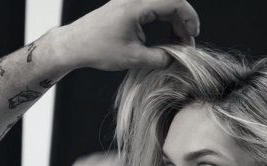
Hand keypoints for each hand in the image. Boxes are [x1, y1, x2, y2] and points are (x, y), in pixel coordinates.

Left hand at [57, 0, 199, 70]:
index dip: (189, 18)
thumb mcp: (132, 58)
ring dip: (173, 22)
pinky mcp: (126, 6)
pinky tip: (164, 39)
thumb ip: (158, 58)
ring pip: (162, 5)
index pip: (174, 2)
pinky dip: (162, 21)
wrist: (74, 44)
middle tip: (187, 43)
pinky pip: (152, 8)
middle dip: (183, 22)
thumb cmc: (97, 49)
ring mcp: (129, 0)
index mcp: (136, 5)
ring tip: (177, 44)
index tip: (193, 35)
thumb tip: (176, 59)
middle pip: (170, 1)